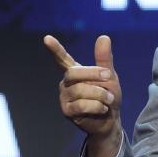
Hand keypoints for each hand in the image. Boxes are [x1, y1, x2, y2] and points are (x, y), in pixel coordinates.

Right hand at [44, 34, 122, 156]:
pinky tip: (102, 109)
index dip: (55, 49)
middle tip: (109, 77)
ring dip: (100, 94)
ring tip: (108, 99)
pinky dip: (96, 106)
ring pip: (79, 90)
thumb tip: (104, 37)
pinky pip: (81, 105)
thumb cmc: (108, 96)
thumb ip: (104, 59)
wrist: (111, 120)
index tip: (47, 38)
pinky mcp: (67, 111)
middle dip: (93, 74)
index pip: (62, 58)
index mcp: (75, 72)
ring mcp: (65, 97)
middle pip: (73, 73)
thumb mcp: (109, 76)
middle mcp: (66, 83)